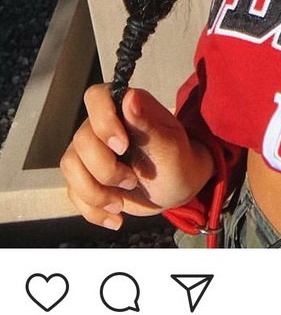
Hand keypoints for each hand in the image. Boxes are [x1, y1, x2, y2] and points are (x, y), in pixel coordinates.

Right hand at [60, 83, 214, 230]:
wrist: (174, 188)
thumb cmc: (177, 161)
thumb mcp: (170, 146)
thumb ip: (148, 123)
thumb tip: (130, 97)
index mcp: (124, 107)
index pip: (96, 97)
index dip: (102, 121)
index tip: (122, 146)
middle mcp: (101, 125)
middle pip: (81, 140)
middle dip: (106, 169)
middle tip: (132, 179)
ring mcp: (89, 151)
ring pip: (70, 166)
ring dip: (96, 192)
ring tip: (121, 203)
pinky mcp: (84, 176)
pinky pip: (73, 192)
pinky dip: (93, 210)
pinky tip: (115, 218)